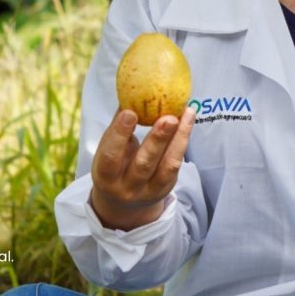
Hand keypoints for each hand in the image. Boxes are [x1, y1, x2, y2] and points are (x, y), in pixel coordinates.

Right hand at [90, 107, 195, 229]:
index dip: (119, 135)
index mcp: (106, 176)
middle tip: (169, 118)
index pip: (110, 157)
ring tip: (187, 113)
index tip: (129, 112)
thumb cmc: (114, 166)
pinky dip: (183, 140)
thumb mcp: (108, 150)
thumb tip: (128, 92)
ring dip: (179, 137)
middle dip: (157, 140)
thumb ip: (118, 127)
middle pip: (143, 165)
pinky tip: (188, 120)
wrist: (122, 204)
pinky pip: (177, 164)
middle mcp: (127, 187)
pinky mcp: (166, 187)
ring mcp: (149, 190)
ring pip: (167, 165)